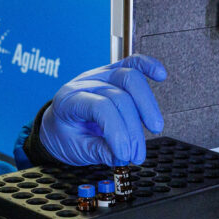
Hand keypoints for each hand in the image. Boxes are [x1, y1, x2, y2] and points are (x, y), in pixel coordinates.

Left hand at [39, 55, 167, 165]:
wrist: (57, 124)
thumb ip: (98, 151)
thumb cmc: (64, 135)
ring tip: (154, 128)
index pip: (100, 108)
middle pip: (119, 95)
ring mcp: (100, 74)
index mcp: (68, 100)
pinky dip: (148, 66)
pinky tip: (160, 74)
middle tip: (138, 153)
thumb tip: (122, 156)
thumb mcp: (75, 149)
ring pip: (130, 78)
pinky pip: (132, 62)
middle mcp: (85, 82)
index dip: (117, 132)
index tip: (126, 155)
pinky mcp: (113, 73)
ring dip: (147, 105)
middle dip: (133, 127)